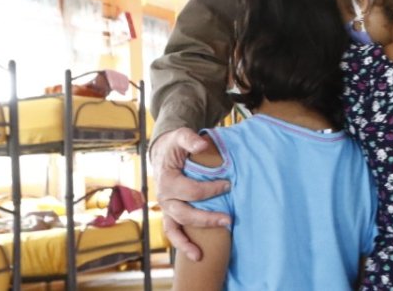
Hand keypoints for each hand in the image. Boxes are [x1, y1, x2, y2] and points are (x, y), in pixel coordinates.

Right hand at [152, 128, 230, 261]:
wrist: (163, 153)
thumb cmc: (176, 145)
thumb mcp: (181, 136)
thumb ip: (191, 140)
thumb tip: (202, 146)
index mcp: (167, 179)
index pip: (190, 189)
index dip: (210, 190)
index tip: (228, 185)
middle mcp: (164, 197)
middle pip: (184, 213)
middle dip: (206, 218)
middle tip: (229, 220)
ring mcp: (166, 208)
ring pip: (176, 228)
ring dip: (188, 242)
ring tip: (201, 254)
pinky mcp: (170, 214)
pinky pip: (172, 233)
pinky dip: (181, 245)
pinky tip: (196, 256)